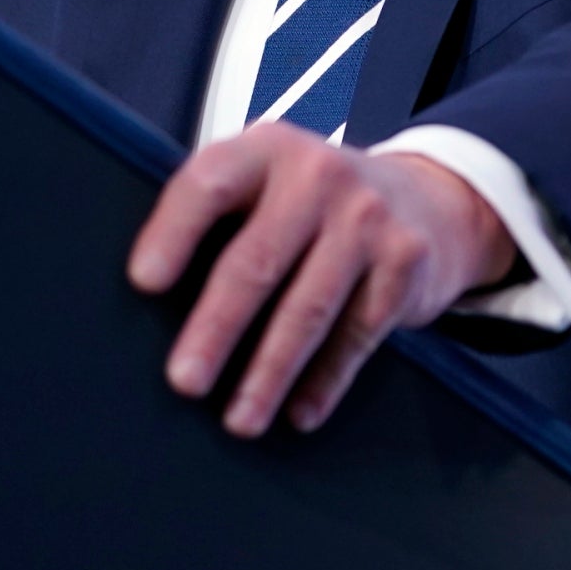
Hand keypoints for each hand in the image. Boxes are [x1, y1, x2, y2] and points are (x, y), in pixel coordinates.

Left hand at [127, 123, 517, 437]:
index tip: (144, 282)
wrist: (426, 199)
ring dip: (269, 372)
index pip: (210, 183)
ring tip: (239, 419)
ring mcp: (367, 217)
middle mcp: (317, 176)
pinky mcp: (405, 261)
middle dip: (216, 327)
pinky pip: (357, 334)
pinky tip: (299, 412)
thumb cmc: (315, 203)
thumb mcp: (269, 182)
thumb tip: (147, 304)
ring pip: (309, 307)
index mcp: (265, 150)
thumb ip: (221, 218)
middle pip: (257, 259)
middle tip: (184, 380)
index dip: (173, 231)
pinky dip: (326, 380)